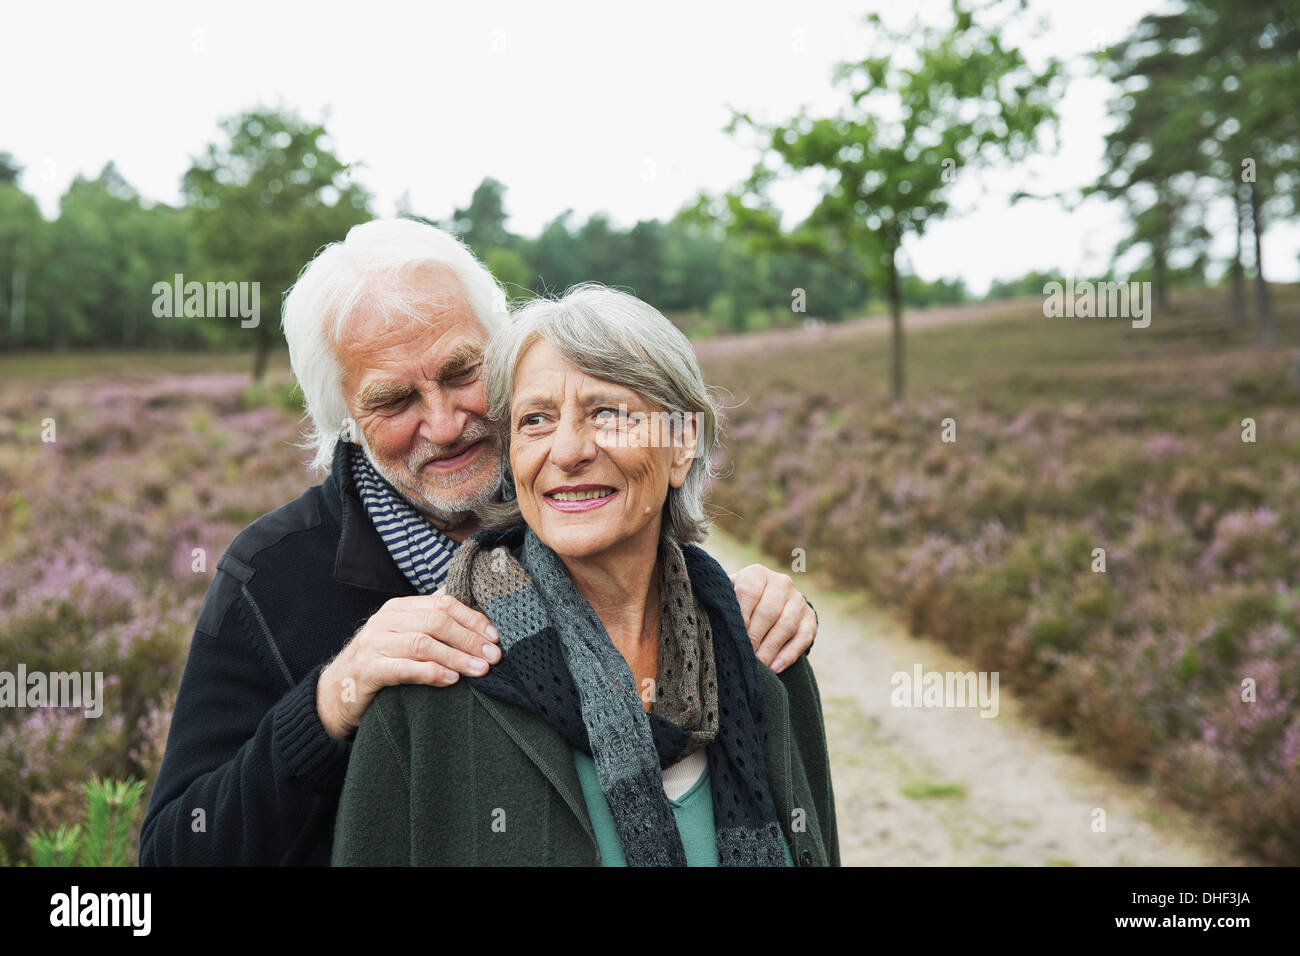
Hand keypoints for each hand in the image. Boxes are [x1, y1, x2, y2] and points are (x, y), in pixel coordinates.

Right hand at [317, 590, 500, 739]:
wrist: (334, 694)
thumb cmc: (379, 664)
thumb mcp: (402, 635)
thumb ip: (429, 619)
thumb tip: (463, 601)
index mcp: (399, 608)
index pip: (442, 604)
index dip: (472, 618)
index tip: (495, 636)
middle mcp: (385, 621)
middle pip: (435, 621)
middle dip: (469, 638)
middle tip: (494, 656)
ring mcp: (374, 644)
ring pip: (422, 643)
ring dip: (456, 656)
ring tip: (479, 669)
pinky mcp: (368, 671)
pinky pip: (403, 668)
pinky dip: (430, 672)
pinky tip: (450, 679)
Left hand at [728, 565, 816, 673]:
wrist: (772, 600)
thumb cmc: (740, 601)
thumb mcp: (729, 594)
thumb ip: (720, 602)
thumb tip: (705, 618)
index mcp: (757, 574)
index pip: (749, 592)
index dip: (741, 616)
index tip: (732, 636)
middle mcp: (781, 583)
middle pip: (768, 612)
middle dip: (754, 637)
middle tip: (743, 656)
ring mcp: (798, 600)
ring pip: (786, 625)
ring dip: (770, 648)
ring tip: (758, 666)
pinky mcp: (810, 618)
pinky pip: (803, 638)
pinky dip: (789, 655)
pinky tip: (775, 668)